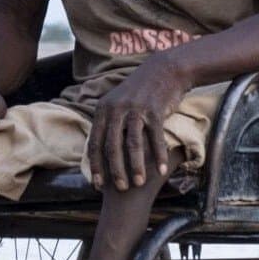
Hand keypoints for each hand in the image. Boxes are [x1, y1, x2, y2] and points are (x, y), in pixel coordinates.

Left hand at [87, 55, 191, 191]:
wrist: (163, 70)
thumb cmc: (139, 92)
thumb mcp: (116, 102)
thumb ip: (107, 123)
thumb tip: (99, 148)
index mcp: (103, 110)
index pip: (95, 143)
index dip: (95, 166)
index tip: (97, 184)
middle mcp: (116, 109)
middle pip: (112, 146)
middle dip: (115, 170)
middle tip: (120, 188)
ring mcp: (135, 109)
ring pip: (133, 144)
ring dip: (136, 166)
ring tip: (139, 183)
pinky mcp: (155, 110)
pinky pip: (155, 137)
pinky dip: (159, 155)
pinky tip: (162, 170)